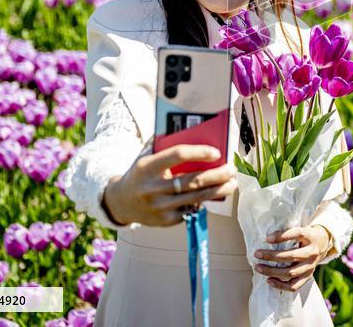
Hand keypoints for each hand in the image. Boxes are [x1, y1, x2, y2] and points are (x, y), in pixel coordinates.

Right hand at [102, 145, 237, 226]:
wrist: (120, 202)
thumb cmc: (141, 174)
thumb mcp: (146, 156)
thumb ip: (165, 144)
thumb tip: (196, 132)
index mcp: (148, 167)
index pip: (178, 155)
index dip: (199, 152)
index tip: (216, 152)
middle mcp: (153, 188)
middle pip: (193, 181)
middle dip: (218, 175)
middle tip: (231, 169)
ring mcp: (159, 207)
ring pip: (197, 198)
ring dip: (219, 190)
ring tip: (232, 183)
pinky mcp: (164, 221)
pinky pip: (191, 210)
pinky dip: (205, 202)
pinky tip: (214, 195)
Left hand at [253, 225, 332, 292]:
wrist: (323, 244)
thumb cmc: (306, 236)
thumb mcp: (302, 228)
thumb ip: (289, 232)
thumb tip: (267, 237)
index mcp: (310, 237)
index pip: (297, 234)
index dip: (282, 236)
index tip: (267, 239)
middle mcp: (312, 252)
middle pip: (291, 256)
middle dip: (272, 256)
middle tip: (257, 254)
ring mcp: (311, 266)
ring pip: (290, 272)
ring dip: (272, 271)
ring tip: (258, 267)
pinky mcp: (308, 277)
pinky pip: (294, 286)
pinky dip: (280, 285)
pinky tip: (269, 281)